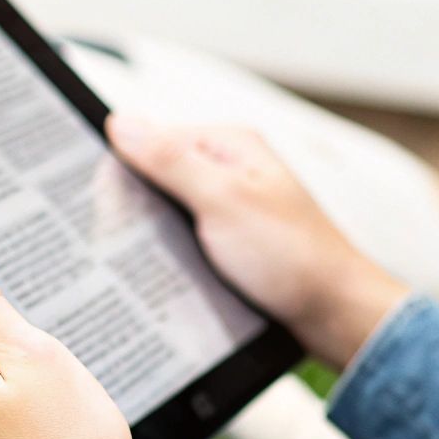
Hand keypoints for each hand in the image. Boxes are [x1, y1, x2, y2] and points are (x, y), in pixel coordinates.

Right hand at [107, 113, 409, 368]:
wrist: (335, 315)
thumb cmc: (291, 257)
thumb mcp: (222, 201)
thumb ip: (171, 160)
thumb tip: (121, 123)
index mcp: (231, 145)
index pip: (153, 138)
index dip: (123, 169)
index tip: (103, 201)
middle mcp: (232, 169)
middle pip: (158, 175)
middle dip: (137, 204)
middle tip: (123, 237)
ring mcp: (233, 207)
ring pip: (169, 211)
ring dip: (154, 235)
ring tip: (148, 260)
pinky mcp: (233, 241)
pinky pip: (187, 238)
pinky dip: (173, 254)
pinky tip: (167, 275)